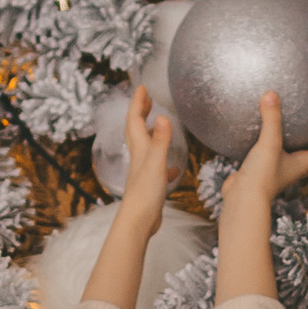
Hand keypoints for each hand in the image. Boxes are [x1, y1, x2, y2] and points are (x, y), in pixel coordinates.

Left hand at [115, 85, 174, 222]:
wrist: (139, 220)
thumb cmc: (146, 192)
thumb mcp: (156, 163)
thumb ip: (160, 141)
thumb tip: (162, 116)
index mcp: (140, 150)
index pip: (135, 121)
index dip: (138, 103)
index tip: (141, 88)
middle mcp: (139, 158)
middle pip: (136, 130)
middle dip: (140, 113)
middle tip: (146, 99)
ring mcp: (143, 172)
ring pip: (145, 148)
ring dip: (149, 133)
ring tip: (156, 125)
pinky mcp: (150, 186)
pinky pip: (157, 169)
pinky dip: (164, 163)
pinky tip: (172, 169)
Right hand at [224, 92, 307, 214]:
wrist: (241, 201)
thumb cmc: (262, 176)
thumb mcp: (269, 143)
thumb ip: (272, 119)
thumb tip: (271, 94)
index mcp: (302, 164)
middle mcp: (293, 169)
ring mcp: (276, 172)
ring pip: (291, 155)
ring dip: (294, 143)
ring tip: (292, 126)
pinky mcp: (261, 172)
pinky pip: (270, 155)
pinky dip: (270, 144)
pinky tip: (260, 133)